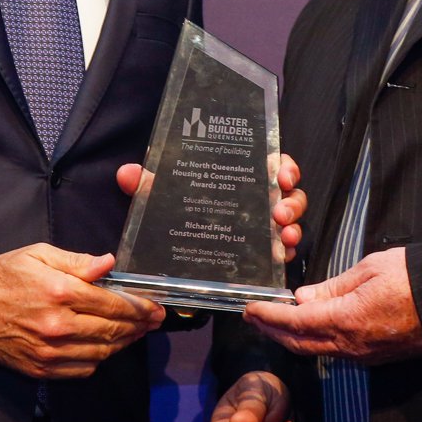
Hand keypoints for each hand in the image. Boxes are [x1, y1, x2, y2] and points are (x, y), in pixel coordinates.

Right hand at [0, 243, 162, 378]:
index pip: (113, 304)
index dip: (140, 306)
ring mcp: (49, 352)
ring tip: (136, 332)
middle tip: (154, 320)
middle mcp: (57, 326)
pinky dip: (99, 359)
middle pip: (113, 330)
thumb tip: (109, 264)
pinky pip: (82, 370)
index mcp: (59, 293)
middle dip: (139, 325)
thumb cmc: (3, 276)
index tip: (155, 306)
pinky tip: (106, 347)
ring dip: (124, 343)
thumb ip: (77, 261)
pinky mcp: (40, 369)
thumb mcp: (38, 255)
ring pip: (102, 352)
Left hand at [116, 153, 306, 262]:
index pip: (275, 163)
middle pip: (291, 193)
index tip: (282, 173)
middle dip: (292, 201)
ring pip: (292, 222)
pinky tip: (280, 258)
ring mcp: (266, 226)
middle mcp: (261, 199)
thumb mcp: (163, 197)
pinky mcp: (265, 251)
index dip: (286, 166)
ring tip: (284, 236)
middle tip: (279, 212)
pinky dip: (286, 253)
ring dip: (294, 228)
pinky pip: (284, 250)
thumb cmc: (181, 209)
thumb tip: (127, 174)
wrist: (179, 247)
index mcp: (243, 176)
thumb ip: (147, 185)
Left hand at [244, 247, 421, 362]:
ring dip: (290, 338)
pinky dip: (312, 341)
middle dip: (272, 332)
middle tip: (252, 318)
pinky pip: (334, 352)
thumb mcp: (371, 268)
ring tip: (273, 322)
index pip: (296, 322)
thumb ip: (333, 285)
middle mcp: (351, 345)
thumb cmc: (416, 279)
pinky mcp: (375, 357)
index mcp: (347, 320)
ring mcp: (364, 355)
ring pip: (316, 350)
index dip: (269, 317)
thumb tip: (304, 297)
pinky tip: (307, 328)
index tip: (249, 309)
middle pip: (300, 343)